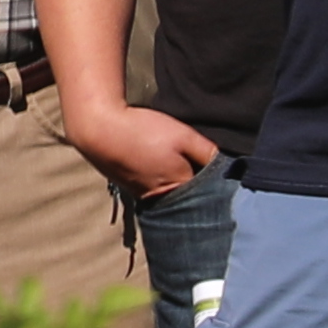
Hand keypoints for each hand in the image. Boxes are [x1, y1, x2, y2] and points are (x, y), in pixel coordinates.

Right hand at [60, 95, 216, 196]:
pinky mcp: (130, 188)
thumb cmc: (142, 130)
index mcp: (179, 188)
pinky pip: (153, 190)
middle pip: (189, 199)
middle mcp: (161, 199)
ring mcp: (143, 196)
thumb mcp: (184, 136)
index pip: (209, 195)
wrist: (98, 129)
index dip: (219, 184)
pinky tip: (158, 166)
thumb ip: (209, 152)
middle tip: (203, 171)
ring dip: (177, 184)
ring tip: (179, 167)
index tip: (226, 175)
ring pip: (170, 195)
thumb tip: (229, 167)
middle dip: (198, 188)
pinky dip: (159, 181)